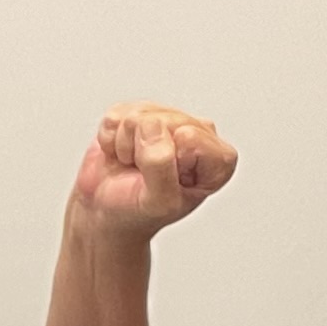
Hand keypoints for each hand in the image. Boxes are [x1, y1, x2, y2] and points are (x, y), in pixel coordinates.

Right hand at [68, 104, 237, 241]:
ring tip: (133, 166)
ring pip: (137, 116)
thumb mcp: (159, 203)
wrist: (110, 213)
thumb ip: (161, 168)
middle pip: (162, 121)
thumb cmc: (141, 211)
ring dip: (125, 147)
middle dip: (142, 152)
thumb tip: (153, 129)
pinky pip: (117, 114)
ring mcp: (167, 119)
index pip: (190, 137)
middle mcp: (197, 133)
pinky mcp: (139, 112)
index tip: (165, 181)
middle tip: (143, 175)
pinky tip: (122, 154)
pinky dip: (110, 139)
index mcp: (217, 158)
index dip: (168, 159)